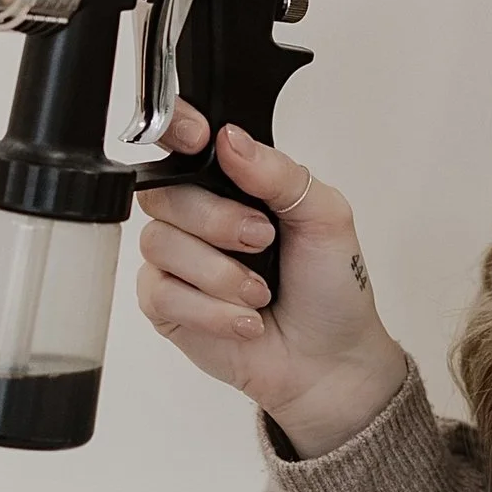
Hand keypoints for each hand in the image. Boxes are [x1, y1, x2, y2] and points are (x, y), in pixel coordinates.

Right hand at [134, 100, 409, 455]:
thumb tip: (231, 139)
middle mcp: (198, 216)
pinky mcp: (165, 305)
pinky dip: (211, 310)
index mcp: (233, 183)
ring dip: (220, 274)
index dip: (178, 131)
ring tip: (259, 293)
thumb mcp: (325, 216)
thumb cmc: (331, 288)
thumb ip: (279, 172)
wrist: (329, 360)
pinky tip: (244, 321)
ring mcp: (177, 261)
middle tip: (262, 241)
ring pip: (160, 244)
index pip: (183, 140)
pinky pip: (161, 292)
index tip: (200, 140)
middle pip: (164, 193)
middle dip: (217, 221)